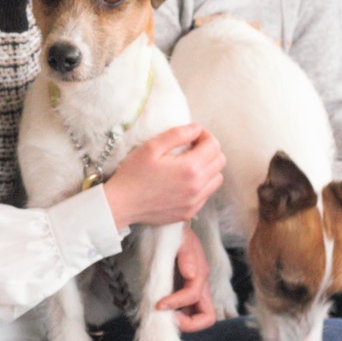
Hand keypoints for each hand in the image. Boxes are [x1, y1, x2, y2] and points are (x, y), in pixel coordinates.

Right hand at [104, 124, 224, 229]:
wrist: (121, 204)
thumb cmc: (133, 174)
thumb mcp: (151, 147)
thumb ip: (177, 135)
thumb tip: (196, 129)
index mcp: (190, 168)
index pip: (213, 146)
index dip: (205, 135)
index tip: (193, 135)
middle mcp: (197, 186)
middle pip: (220, 161)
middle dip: (209, 150)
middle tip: (192, 147)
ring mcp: (195, 201)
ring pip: (217, 179)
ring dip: (208, 168)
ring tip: (189, 164)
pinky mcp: (189, 212)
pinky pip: (206, 194)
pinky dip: (201, 184)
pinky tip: (183, 181)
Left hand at [157, 229, 216, 332]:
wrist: (168, 228)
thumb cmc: (174, 232)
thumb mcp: (181, 238)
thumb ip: (186, 255)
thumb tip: (191, 274)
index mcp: (200, 274)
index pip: (194, 297)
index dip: (177, 303)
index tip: (159, 304)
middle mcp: (198, 285)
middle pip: (206, 317)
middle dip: (188, 323)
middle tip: (166, 317)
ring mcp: (190, 290)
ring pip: (194, 316)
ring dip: (179, 320)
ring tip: (160, 314)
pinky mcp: (179, 292)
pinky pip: (181, 311)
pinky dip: (172, 314)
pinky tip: (157, 308)